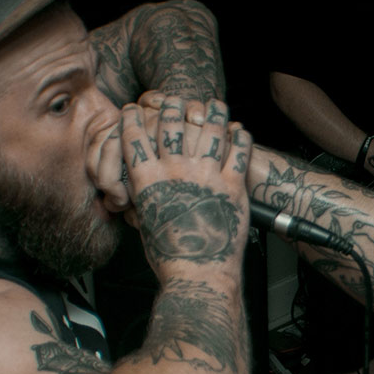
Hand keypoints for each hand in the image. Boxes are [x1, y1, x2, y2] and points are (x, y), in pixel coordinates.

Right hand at [118, 96, 250, 275]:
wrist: (199, 274)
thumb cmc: (171, 258)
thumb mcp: (144, 225)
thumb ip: (143, 202)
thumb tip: (137, 198)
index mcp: (148, 180)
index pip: (136, 137)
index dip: (132, 118)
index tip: (133, 109)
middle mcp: (175, 171)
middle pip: (172, 125)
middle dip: (172, 107)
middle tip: (174, 99)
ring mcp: (206, 175)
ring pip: (209, 131)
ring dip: (212, 113)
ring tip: (213, 103)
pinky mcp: (233, 185)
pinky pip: (239, 152)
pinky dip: (240, 137)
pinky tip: (240, 130)